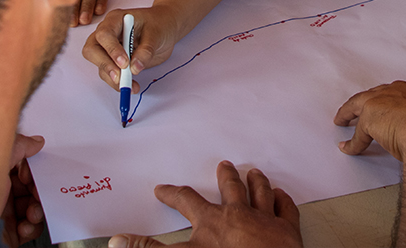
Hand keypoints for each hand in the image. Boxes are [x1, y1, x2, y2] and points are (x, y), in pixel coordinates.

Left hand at [2, 133, 45, 246]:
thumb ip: (19, 147)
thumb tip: (35, 142)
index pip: (20, 169)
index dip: (31, 172)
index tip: (31, 175)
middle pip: (29, 189)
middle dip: (38, 192)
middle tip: (37, 194)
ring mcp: (3, 215)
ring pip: (33, 209)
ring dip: (37, 211)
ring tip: (31, 214)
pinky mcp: (8, 233)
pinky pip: (30, 229)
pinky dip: (32, 228)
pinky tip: (23, 226)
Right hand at [82, 6, 181, 90]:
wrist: (165, 29)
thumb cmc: (160, 25)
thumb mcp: (157, 34)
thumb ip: (146, 51)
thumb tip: (135, 68)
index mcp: (116, 20)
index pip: (104, 34)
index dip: (112, 50)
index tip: (125, 63)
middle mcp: (107, 33)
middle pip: (92, 50)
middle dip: (105, 65)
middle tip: (120, 78)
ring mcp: (108, 48)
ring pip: (100, 65)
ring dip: (113, 78)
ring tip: (131, 86)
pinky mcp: (113, 61)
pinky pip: (109, 74)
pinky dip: (118, 83)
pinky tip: (132, 86)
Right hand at [107, 161, 301, 247]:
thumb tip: (119, 240)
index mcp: (211, 221)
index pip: (187, 201)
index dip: (173, 194)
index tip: (163, 189)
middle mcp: (239, 214)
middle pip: (231, 189)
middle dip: (226, 177)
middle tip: (224, 165)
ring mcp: (265, 220)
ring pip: (260, 193)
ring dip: (257, 182)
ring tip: (254, 172)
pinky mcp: (286, 231)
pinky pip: (285, 210)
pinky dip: (283, 201)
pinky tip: (281, 195)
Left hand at [336, 83, 405, 247]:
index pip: (402, 94)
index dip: (393, 100)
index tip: (389, 105)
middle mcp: (400, 92)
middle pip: (378, 94)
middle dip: (369, 101)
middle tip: (361, 108)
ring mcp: (383, 102)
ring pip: (360, 105)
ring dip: (350, 113)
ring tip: (344, 119)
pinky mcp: (370, 118)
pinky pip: (359, 135)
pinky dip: (354, 143)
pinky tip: (348, 148)